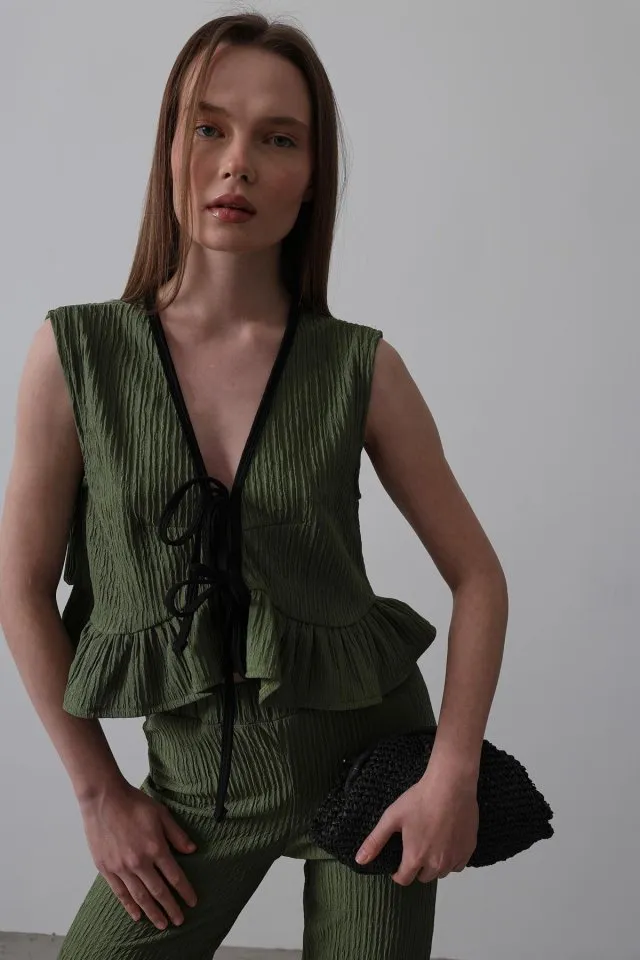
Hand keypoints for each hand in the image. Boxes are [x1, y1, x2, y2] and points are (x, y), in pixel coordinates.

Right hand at [80, 779, 198, 928]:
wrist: (104, 799)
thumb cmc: (133, 803)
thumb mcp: (161, 814)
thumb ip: (177, 834)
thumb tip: (192, 850)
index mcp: (155, 848)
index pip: (174, 876)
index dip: (184, 891)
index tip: (192, 902)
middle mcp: (139, 862)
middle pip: (158, 891)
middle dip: (170, 908)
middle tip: (179, 920)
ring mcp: (121, 867)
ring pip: (140, 896)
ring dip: (152, 912)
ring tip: (162, 924)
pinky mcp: (106, 869)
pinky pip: (120, 893)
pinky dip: (129, 906)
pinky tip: (137, 915)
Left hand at [355, 769, 478, 885]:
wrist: (451, 786)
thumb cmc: (420, 800)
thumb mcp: (392, 817)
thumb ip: (375, 841)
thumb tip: (359, 860)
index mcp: (415, 857)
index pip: (404, 880)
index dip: (398, 873)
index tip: (397, 864)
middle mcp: (436, 864)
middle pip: (423, 877)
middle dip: (416, 867)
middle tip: (415, 847)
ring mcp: (454, 858)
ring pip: (441, 872)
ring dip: (434, 864)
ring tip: (430, 844)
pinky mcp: (468, 850)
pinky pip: (458, 865)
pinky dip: (451, 859)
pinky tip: (446, 843)